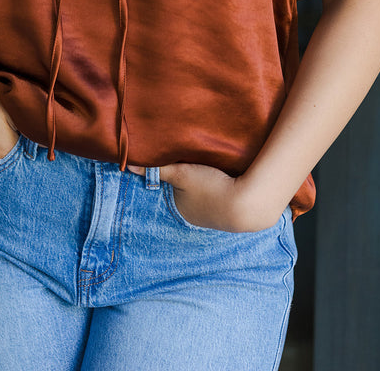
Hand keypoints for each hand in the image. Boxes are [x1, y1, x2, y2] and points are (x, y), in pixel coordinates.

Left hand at [128, 162, 284, 232]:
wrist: (250, 202)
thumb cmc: (211, 188)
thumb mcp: (181, 174)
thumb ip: (157, 169)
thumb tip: (129, 165)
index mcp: (183, 210)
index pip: (172, 190)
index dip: (173, 175)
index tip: (177, 162)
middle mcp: (198, 217)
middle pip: (189, 193)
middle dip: (190, 182)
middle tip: (193, 164)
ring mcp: (217, 215)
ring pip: (206, 194)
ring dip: (207, 183)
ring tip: (208, 168)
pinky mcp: (234, 207)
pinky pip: (222, 194)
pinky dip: (221, 186)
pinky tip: (224, 175)